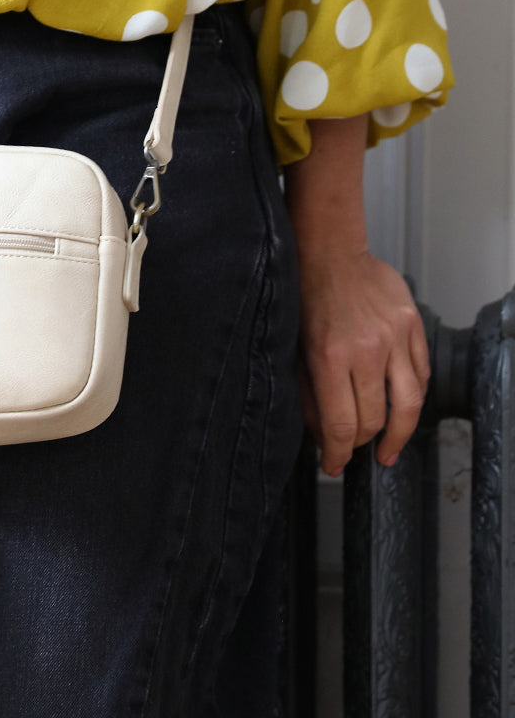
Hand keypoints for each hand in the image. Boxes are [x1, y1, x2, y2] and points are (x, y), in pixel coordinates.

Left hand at [295, 246, 430, 476]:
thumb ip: (308, 393)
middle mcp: (366, 350)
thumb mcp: (295, 348)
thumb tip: (321, 434)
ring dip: (399, 434)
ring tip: (389, 448)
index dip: (338, 453)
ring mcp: (394, 337)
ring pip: (409, 404)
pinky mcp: (412, 326)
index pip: (342, 424)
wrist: (329, 252)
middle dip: (364, 444)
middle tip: (356, 452)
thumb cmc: (305, 297)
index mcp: (330, 357)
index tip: (334, 464)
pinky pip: (422, 374)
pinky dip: (414, 396)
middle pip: (375, 419)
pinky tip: (403, 408)